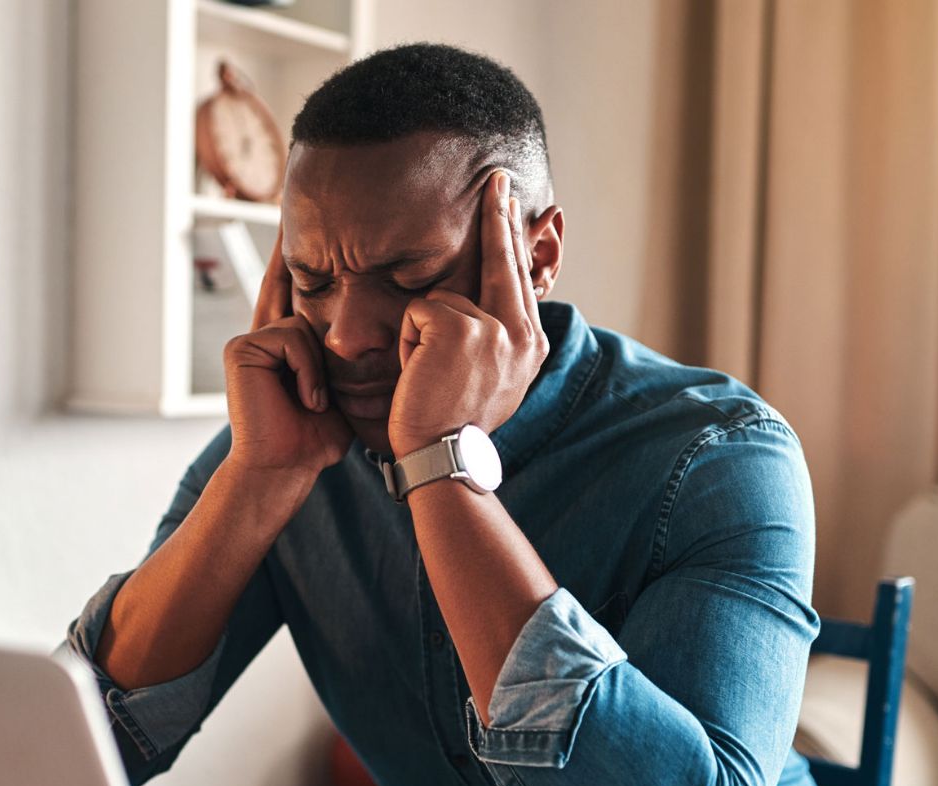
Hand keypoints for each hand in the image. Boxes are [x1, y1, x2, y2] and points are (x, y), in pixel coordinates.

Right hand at [223, 223, 353, 476]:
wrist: (288, 466)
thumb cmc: (320, 435)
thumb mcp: (349, 387)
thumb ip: (357, 355)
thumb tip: (403, 321)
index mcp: (290, 341)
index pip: (307, 293)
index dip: (308, 260)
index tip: (308, 221)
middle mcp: (268, 333)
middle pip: (301, 292)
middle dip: (297, 260)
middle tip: (305, 234)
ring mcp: (252, 338)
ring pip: (306, 322)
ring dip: (320, 368)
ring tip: (316, 401)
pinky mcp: (241, 347)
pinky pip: (292, 337)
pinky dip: (306, 371)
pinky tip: (304, 399)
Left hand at [389, 170, 548, 455]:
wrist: (442, 456)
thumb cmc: (453, 425)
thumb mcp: (490, 381)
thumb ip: (495, 341)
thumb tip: (491, 306)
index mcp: (531, 344)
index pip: (519, 277)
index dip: (512, 237)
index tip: (509, 202)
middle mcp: (521, 332)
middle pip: (502, 259)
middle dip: (498, 214)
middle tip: (496, 176)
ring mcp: (492, 327)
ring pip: (442, 297)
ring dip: (421, 332)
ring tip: (425, 373)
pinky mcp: (457, 326)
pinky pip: (418, 311)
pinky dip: (406, 341)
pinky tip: (414, 372)